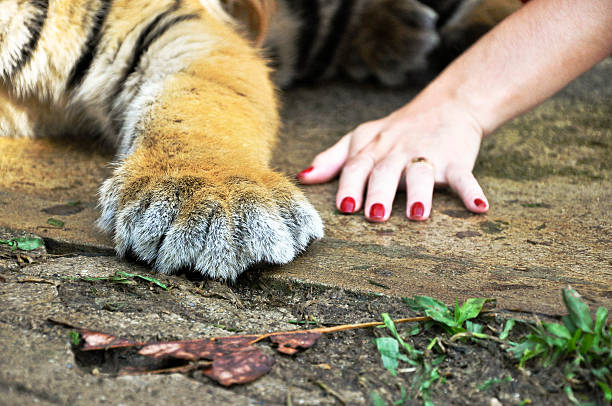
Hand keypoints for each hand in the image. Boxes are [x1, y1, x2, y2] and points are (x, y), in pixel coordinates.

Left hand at [297, 99, 488, 220]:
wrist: (447, 104)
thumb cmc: (396, 130)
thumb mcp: (361, 138)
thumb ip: (333, 159)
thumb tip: (302, 178)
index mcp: (373, 149)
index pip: (357, 166)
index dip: (350, 185)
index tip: (345, 207)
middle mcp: (397, 152)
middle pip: (387, 171)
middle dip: (380, 192)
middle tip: (376, 215)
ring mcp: (428, 154)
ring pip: (422, 172)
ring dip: (420, 192)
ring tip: (418, 213)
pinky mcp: (456, 159)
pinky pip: (465, 176)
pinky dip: (472, 191)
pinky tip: (479, 208)